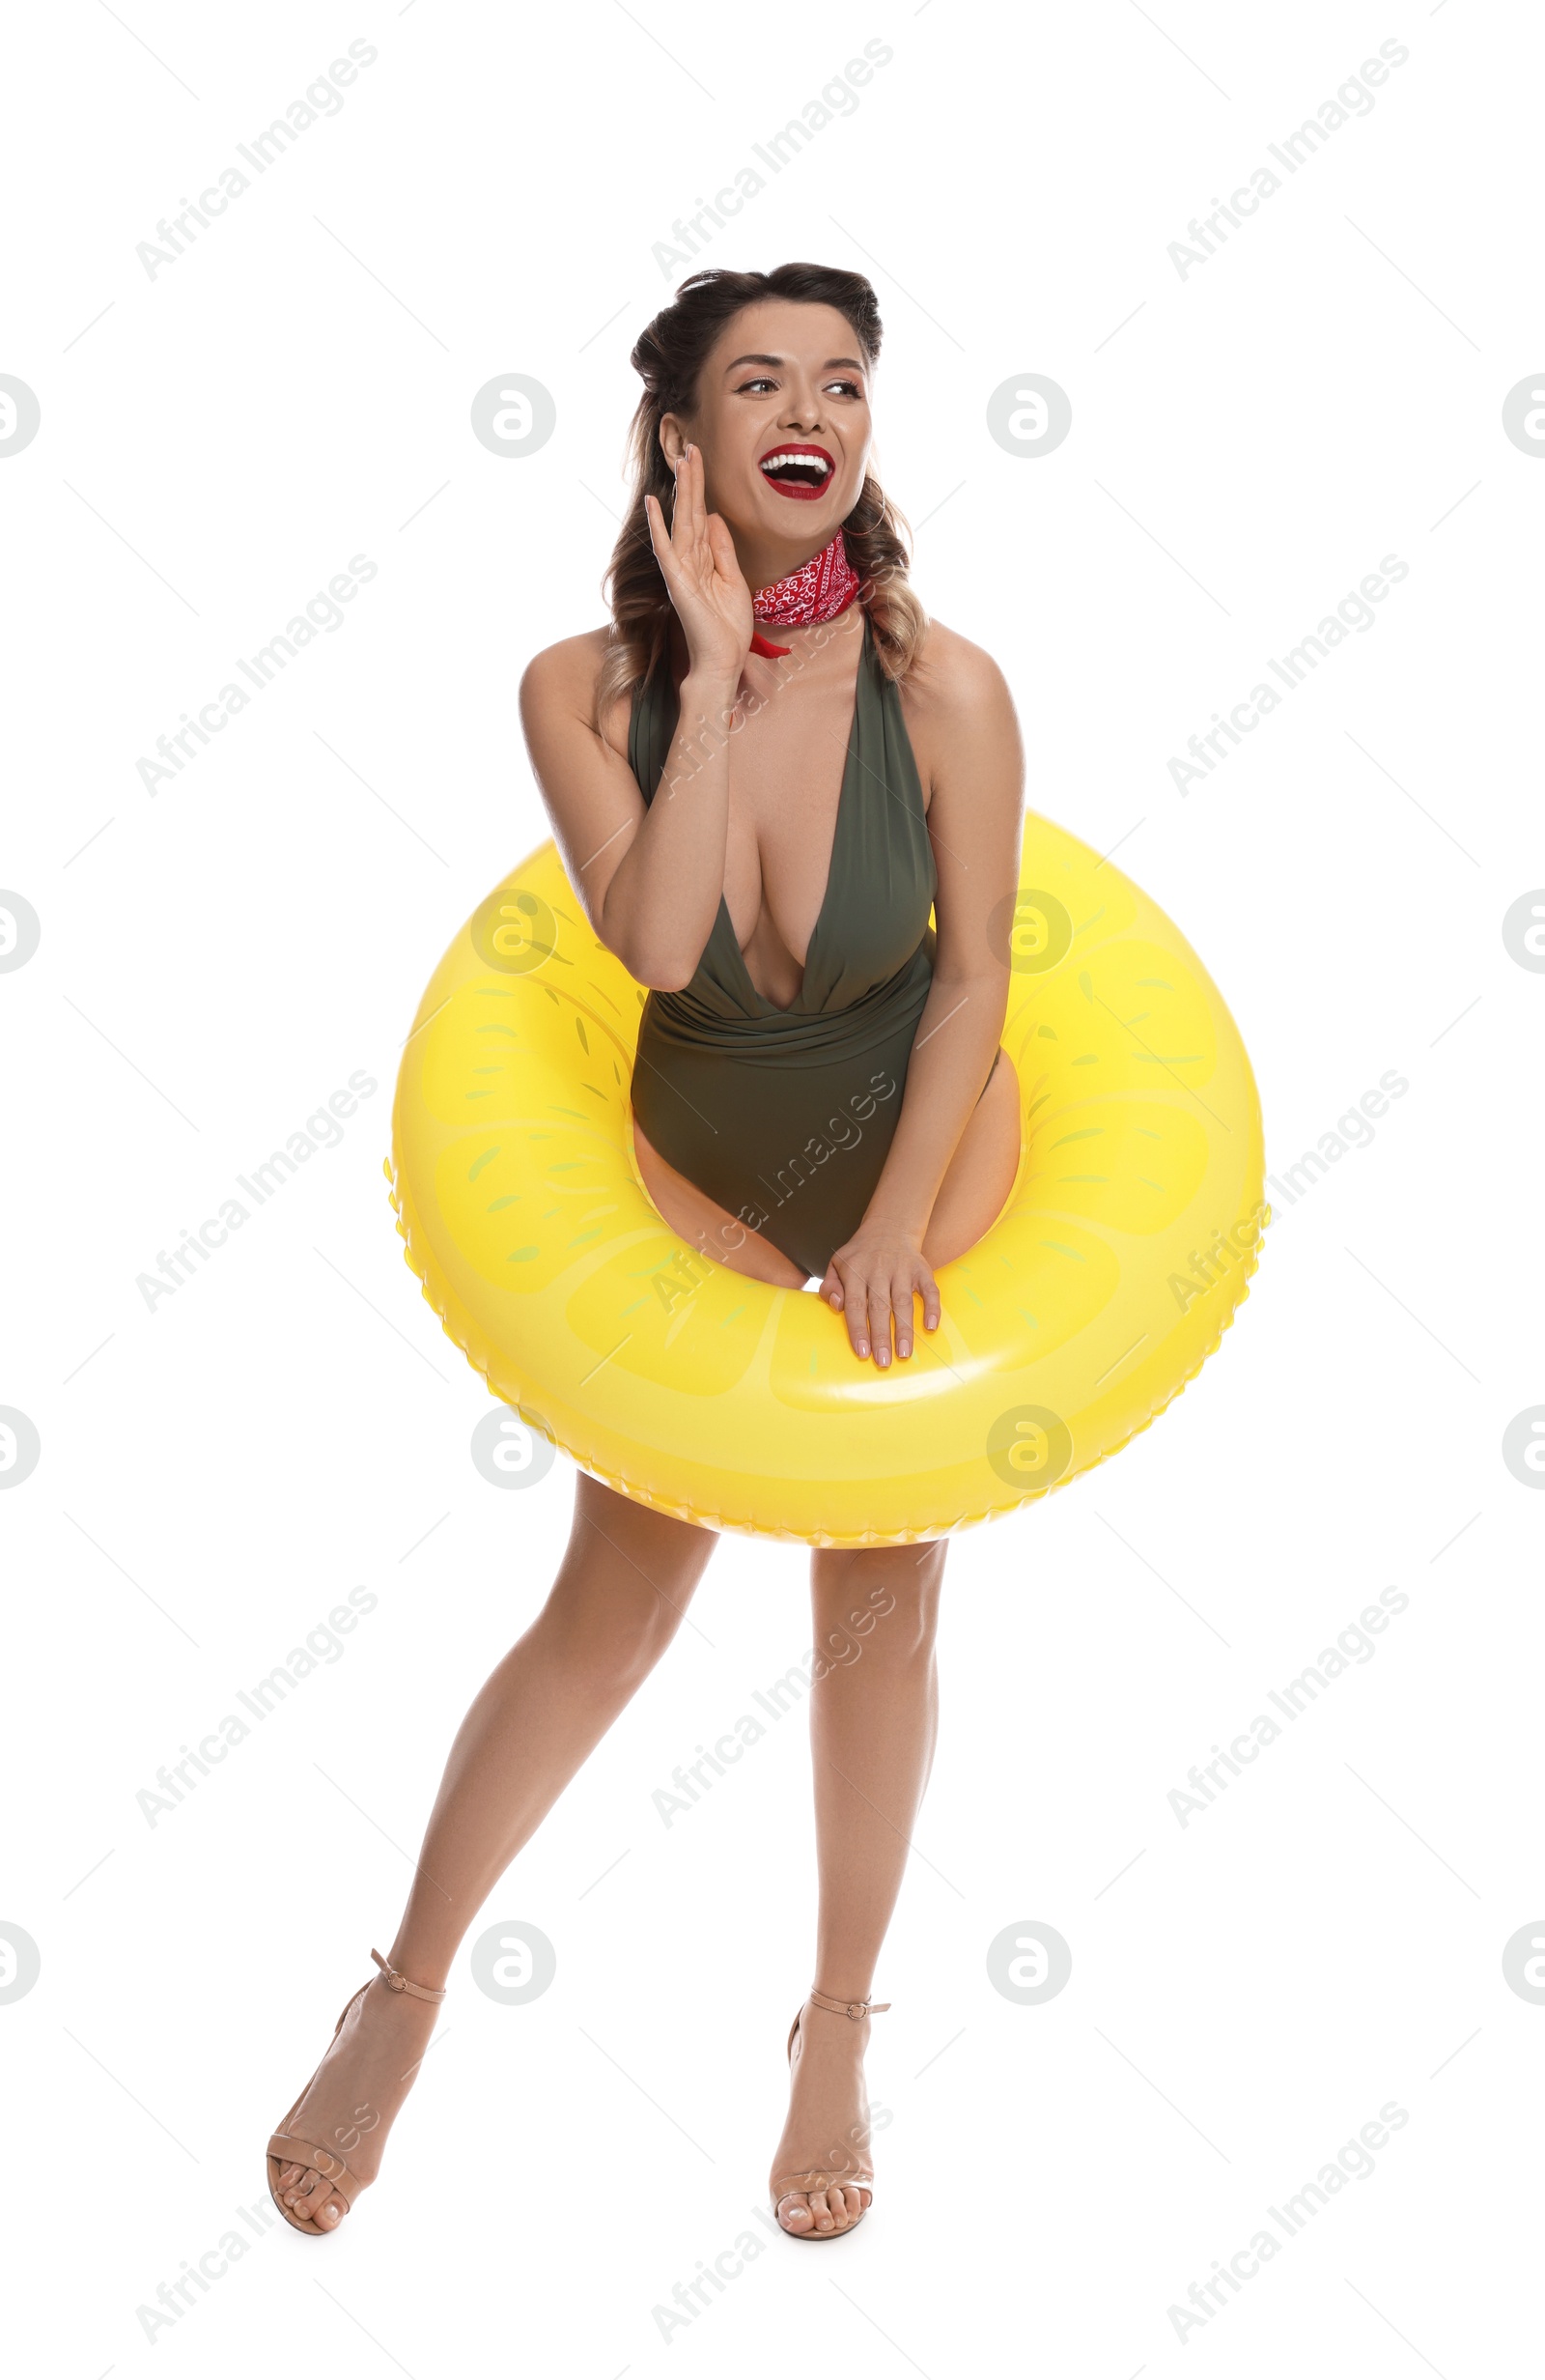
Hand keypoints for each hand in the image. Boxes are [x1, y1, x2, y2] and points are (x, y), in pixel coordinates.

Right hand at [643, 443, 753, 683]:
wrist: (723, 659)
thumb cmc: (728, 626)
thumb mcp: (734, 579)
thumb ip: (723, 549)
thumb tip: (715, 517)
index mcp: (702, 560)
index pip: (700, 516)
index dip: (700, 488)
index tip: (699, 459)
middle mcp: (688, 560)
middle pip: (690, 512)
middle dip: (692, 480)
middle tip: (691, 448)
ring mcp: (680, 570)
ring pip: (681, 522)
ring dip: (682, 491)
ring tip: (682, 461)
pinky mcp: (677, 582)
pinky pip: (665, 549)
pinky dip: (658, 526)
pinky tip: (653, 504)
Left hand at [818, 1222, 940, 1366]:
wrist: (889, 1227)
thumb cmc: (860, 1255)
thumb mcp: (836, 1263)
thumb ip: (830, 1286)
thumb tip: (836, 1306)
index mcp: (855, 1271)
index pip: (855, 1305)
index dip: (858, 1330)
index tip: (862, 1353)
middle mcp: (878, 1270)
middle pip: (879, 1308)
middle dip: (881, 1337)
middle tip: (883, 1362)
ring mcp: (901, 1269)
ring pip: (903, 1302)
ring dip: (904, 1329)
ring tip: (904, 1354)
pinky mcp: (921, 1269)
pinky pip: (929, 1289)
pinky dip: (932, 1307)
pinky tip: (931, 1327)